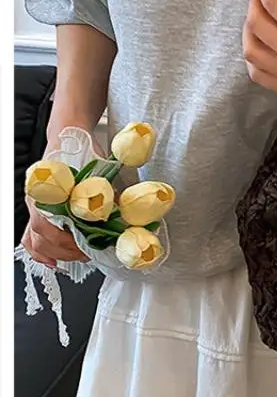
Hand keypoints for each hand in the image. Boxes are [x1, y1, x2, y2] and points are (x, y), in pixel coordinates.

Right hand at [21, 129, 105, 267]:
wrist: (69, 134)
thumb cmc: (82, 151)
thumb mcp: (100, 174)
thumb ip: (108, 197)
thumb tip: (124, 219)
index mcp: (49, 193)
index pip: (52, 229)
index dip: (72, 244)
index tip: (90, 248)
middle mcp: (37, 201)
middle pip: (44, 238)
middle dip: (68, 251)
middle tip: (90, 254)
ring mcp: (35, 205)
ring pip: (36, 240)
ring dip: (57, 253)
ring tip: (79, 256)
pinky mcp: (38, 208)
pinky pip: (30, 236)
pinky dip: (41, 252)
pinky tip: (53, 261)